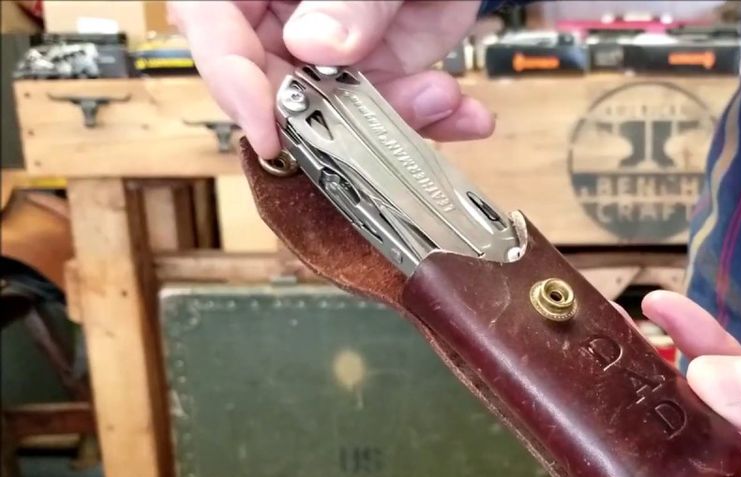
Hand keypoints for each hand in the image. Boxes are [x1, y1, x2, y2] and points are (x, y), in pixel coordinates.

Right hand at [169, 0, 491, 157]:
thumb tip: (317, 43)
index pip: (211, 29)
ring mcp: (330, 54)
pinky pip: (394, 110)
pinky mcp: (379, 73)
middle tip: (369, 126)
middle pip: (275, 89)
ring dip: (396, 117)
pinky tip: (465, 114)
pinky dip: (433, 118)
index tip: (265, 127)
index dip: (232, 83)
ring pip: (343, 113)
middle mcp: (281, 21)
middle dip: (331, 116)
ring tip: (439, 97)